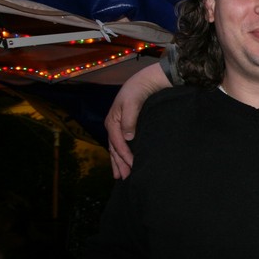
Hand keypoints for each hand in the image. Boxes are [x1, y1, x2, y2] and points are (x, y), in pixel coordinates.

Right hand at [106, 62, 171, 178]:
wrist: (146, 80)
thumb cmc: (138, 90)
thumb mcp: (132, 102)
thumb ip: (129, 119)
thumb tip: (128, 137)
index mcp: (112, 121)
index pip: (118, 143)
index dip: (125, 156)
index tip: (133, 166)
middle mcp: (113, 125)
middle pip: (114, 149)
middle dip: (119, 164)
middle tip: (125, 178)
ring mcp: (119, 127)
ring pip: (116, 148)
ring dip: (118, 162)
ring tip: (121, 176)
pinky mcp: (127, 127)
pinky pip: (121, 144)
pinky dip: (122, 154)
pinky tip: (125, 162)